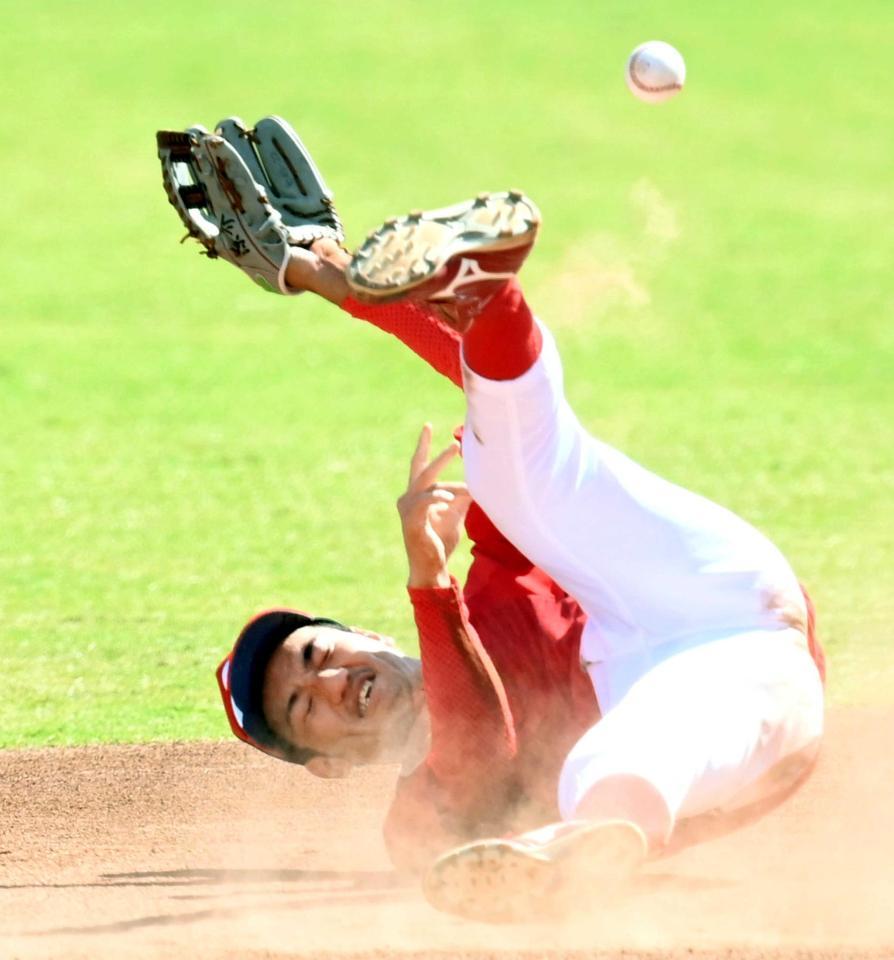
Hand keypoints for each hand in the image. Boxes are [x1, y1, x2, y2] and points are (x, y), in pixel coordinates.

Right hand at [397, 424, 470, 588]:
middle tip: (454, 443)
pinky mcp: (412, 521)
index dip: (423, 446)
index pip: (420, 466)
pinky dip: (438, 498)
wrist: (431, 568)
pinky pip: (426, 503)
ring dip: (448, 478)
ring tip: (462, 472)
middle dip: (433, 452)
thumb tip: (476, 482)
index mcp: (416, 496)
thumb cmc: (440, 542)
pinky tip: (449, 500)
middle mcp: (408, 499)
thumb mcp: (454, 515)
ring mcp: (407, 510)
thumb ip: (461, 498)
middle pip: (420, 469)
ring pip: (428, 485)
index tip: (428, 426)